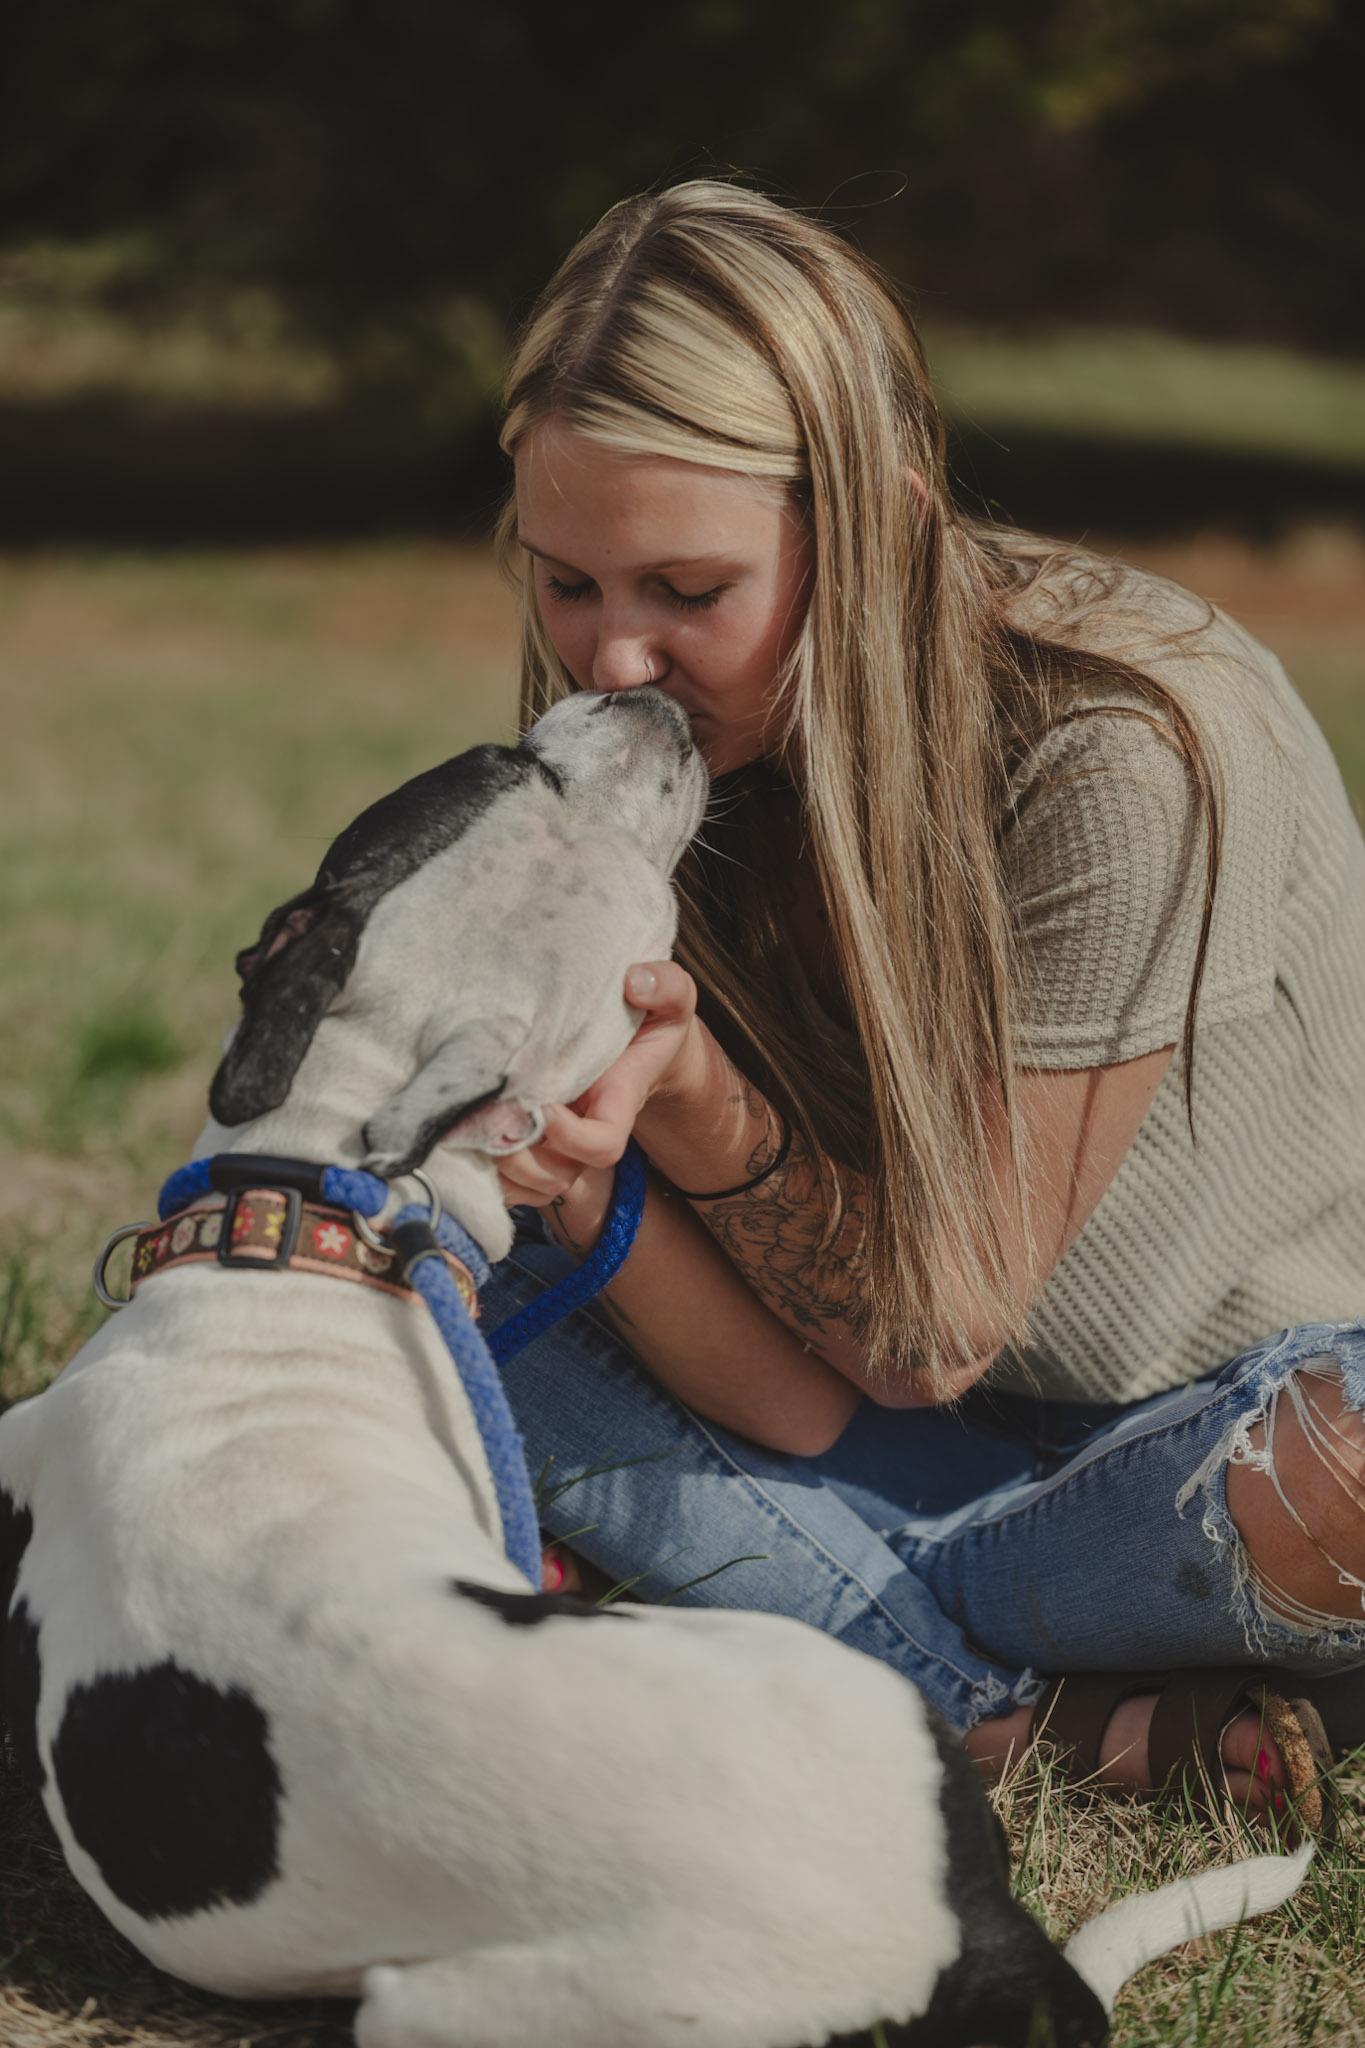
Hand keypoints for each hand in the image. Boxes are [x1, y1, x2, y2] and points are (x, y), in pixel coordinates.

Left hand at [495, 961, 704, 1209]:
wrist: (635, 1043)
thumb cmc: (649, 1020)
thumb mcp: (670, 996)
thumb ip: (667, 986)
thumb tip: (634, 983)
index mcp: (617, 1102)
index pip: (603, 1145)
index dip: (571, 1137)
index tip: (545, 1104)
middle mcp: (586, 1132)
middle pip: (558, 1175)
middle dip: (520, 1153)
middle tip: (491, 1110)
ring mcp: (562, 1147)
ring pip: (530, 1184)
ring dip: (498, 1164)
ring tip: (476, 1120)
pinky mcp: (536, 1146)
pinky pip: (509, 1183)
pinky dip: (484, 1169)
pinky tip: (468, 1132)